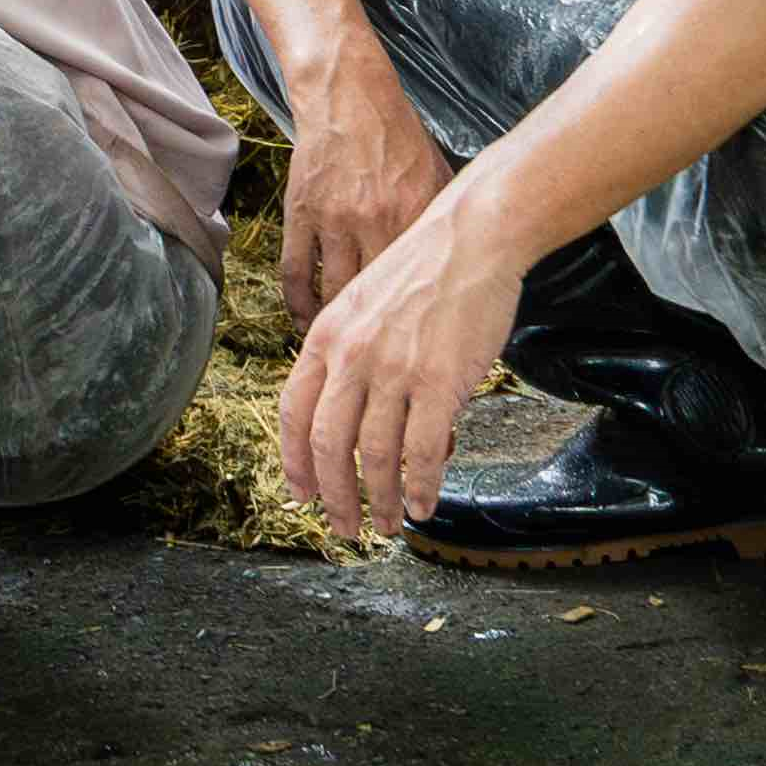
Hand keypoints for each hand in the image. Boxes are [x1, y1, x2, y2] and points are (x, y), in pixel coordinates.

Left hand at [272, 200, 522, 546]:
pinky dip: (421, 487)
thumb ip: (349, 356)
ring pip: (374, 456)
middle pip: (327, 445)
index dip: (295, 461)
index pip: (294, 412)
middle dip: (334, 496)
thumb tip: (350, 415)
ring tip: (390, 524)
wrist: (471, 238)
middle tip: (344, 527)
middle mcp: (352, 357)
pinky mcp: (439, 381)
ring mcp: (394, 370)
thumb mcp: (362, 306)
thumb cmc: (422, 272)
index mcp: (326, 337)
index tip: (302, 494)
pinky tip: (425, 505)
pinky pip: (423, 452)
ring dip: (380, 500)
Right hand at [274, 76, 456, 334]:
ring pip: (333, 294)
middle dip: (378, 345)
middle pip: (378, 303)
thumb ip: (444, 224)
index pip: (422, 289)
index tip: (422, 359)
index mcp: (416, 217)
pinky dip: (298, 304)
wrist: (350, 95)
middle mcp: (376, 222)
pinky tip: (305, 322)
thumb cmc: (399, 139)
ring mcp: (334, 219)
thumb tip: (465, 269)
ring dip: (334, 332)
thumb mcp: (438, 179)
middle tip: (379, 372)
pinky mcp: (300, 212)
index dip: (422, 330)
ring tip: (341, 358)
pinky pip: (296, 271)